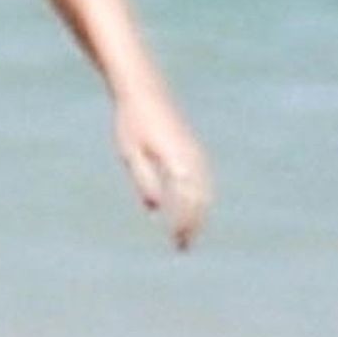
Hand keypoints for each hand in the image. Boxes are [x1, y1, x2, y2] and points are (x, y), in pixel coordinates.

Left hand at [114, 89, 210, 250]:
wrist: (144, 89)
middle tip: (182, 247)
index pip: (187, 201)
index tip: (176, 242)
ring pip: (205, 190)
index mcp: (178, 160)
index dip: (183, 223)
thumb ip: (145, 181)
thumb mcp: (131, 153)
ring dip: (198, 214)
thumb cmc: (132, 122)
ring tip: (187, 235)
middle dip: (193, 224)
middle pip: (200, 199)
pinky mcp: (193, 148)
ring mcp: (196, 152)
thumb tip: (155, 208)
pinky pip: (204, 180)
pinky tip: (190, 210)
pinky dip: (200, 199)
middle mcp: (193, 157)